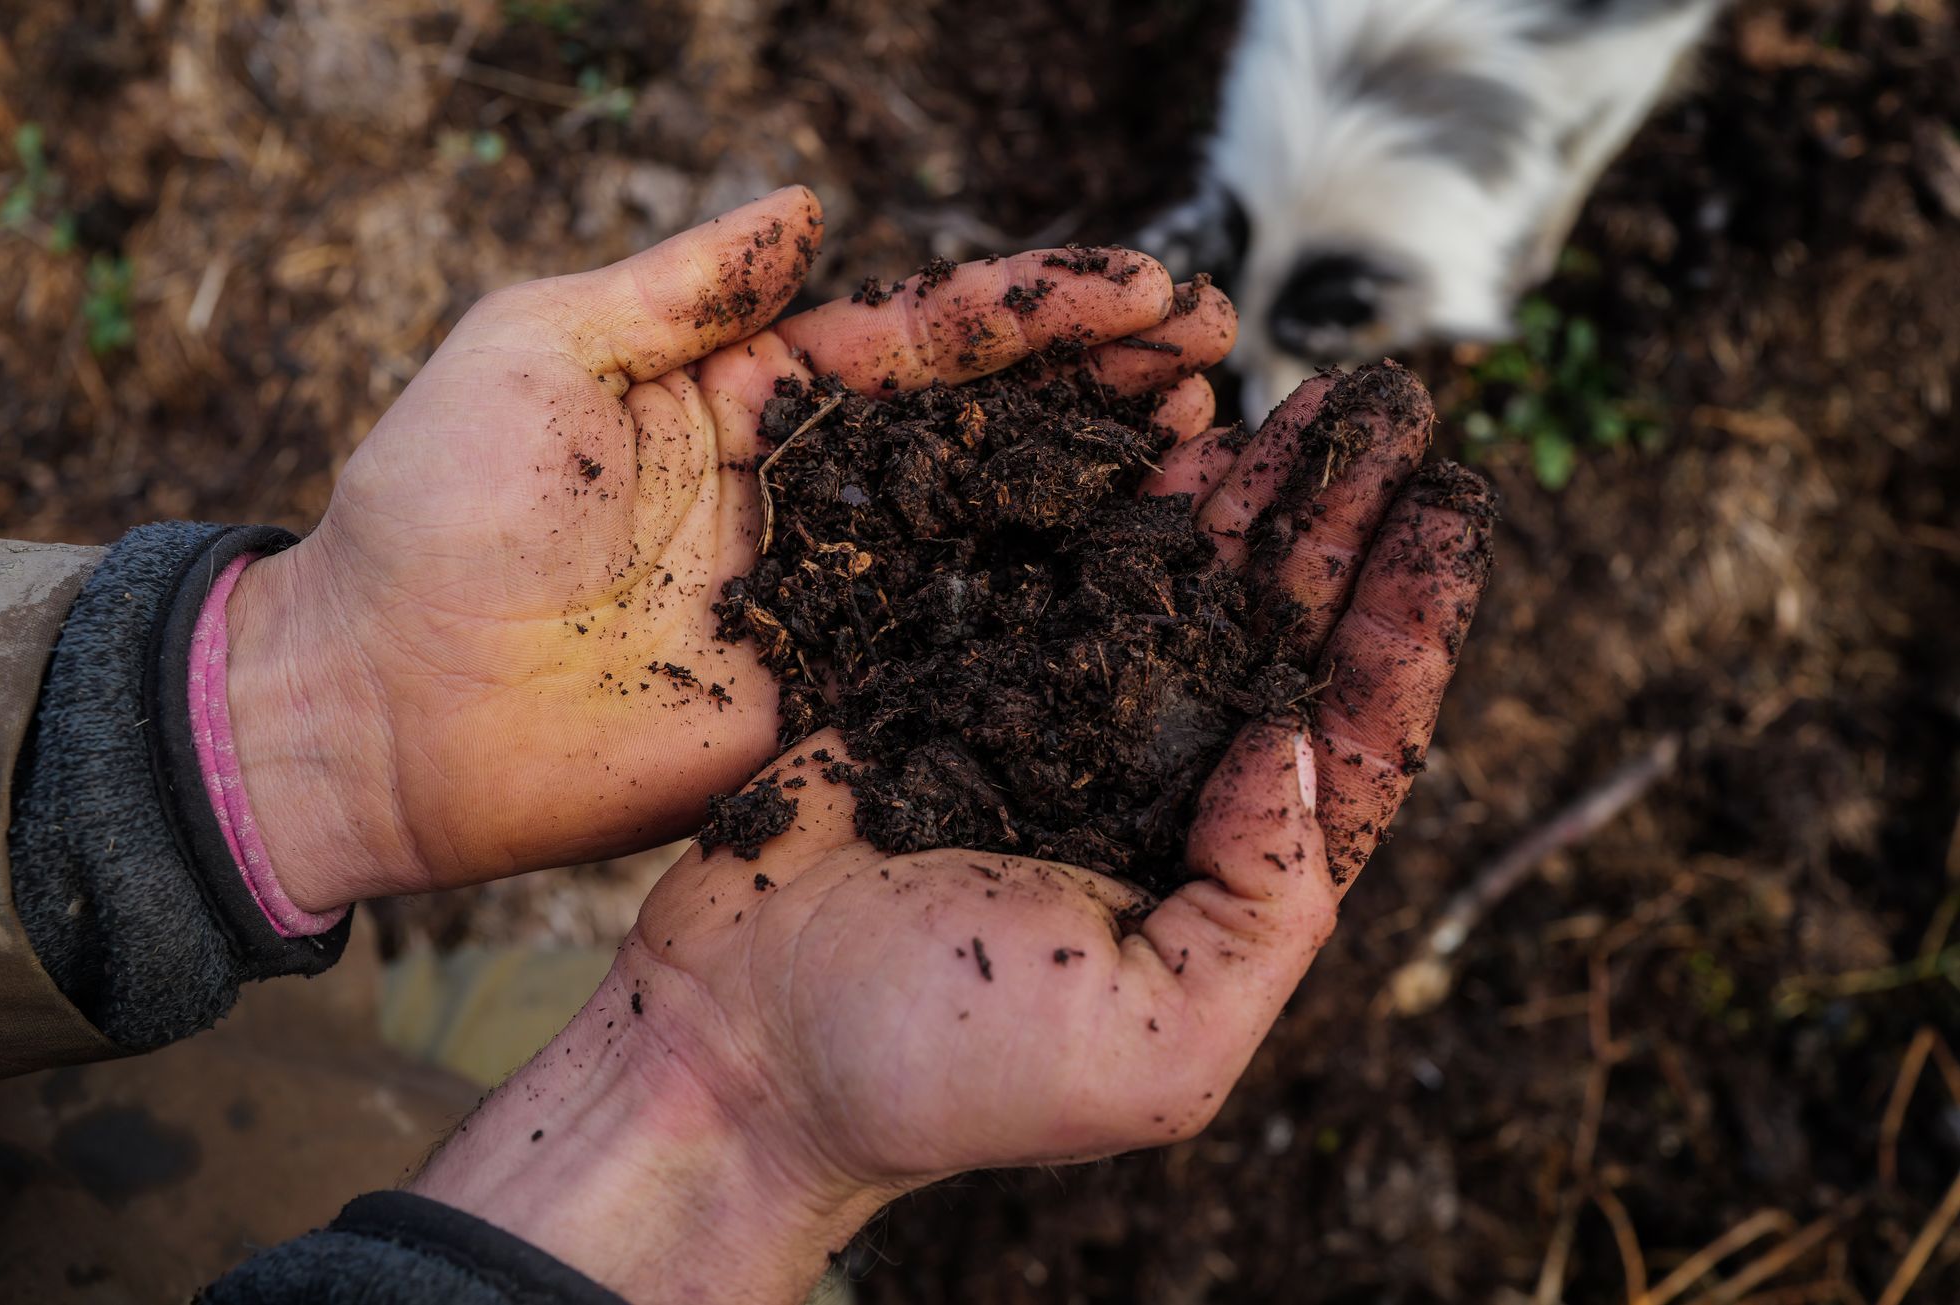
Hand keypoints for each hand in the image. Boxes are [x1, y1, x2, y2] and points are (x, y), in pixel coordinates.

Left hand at [221, 186, 1237, 910]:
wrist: (383, 704)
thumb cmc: (435, 508)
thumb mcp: (543, 349)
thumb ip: (687, 287)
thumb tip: (806, 207)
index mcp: (756, 392)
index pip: (929, 336)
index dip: (1043, 310)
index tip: (1154, 288)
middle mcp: (817, 490)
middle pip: (993, 425)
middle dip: (1107, 383)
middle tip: (1217, 356)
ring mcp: (834, 599)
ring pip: (997, 531)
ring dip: (1105, 488)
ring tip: (1210, 445)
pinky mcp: (829, 699)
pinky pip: (954, 648)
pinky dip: (1047, 615)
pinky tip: (1139, 585)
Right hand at [410, 367, 1495, 1301]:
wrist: (738, 1035)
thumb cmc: (942, 1068)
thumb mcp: (1161, 1044)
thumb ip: (1265, 905)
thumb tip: (1301, 745)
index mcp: (1218, 878)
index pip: (1349, 741)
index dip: (1411, 631)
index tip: (1452, 522)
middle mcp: (1156, 792)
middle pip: (1283, 636)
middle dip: (1352, 525)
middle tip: (1407, 412)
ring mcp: (1061, 723)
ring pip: (1187, 583)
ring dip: (1262, 491)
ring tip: (1329, 401)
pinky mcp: (966, 674)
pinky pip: (1065, 564)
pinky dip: (1126, 495)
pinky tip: (1183, 431)